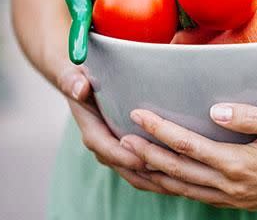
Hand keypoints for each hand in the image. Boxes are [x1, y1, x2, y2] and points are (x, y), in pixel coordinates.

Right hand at [56, 65, 173, 194]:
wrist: (82, 85)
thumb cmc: (82, 77)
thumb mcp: (75, 75)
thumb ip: (73, 81)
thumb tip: (79, 88)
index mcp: (92, 129)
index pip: (106, 148)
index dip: (124, 156)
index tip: (144, 160)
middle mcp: (104, 146)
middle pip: (125, 167)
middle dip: (147, 174)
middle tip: (173, 175)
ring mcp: (117, 152)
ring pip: (136, 174)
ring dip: (157, 180)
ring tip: (183, 181)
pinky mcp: (130, 152)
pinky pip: (145, 171)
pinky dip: (161, 177)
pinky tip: (183, 178)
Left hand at [119, 104, 256, 209]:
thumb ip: (252, 117)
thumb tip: (216, 109)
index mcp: (240, 165)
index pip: (189, 146)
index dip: (160, 130)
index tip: (138, 113)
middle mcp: (232, 186)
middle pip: (178, 172)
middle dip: (146, 155)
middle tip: (119, 139)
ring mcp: (235, 198)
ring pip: (184, 189)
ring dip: (154, 176)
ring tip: (130, 161)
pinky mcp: (240, 201)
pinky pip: (198, 197)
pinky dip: (175, 187)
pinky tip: (165, 178)